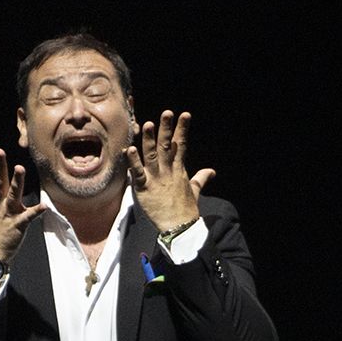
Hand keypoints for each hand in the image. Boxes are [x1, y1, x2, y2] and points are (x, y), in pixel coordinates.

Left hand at [127, 110, 215, 233]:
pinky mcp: (145, 189)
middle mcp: (168, 171)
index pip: (181, 145)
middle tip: (167, 113)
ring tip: (147, 124)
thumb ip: (201, 178)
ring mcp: (156, 179)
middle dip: (167, 129)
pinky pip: (138, 173)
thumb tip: (211, 171)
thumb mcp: (195, 190)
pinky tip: (129, 149)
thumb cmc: (186, 210)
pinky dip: (133, 162)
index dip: (182, 130)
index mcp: (178, 170)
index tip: (184, 115)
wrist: (180, 227)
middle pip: (167, 146)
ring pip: (152, 155)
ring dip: (149, 140)